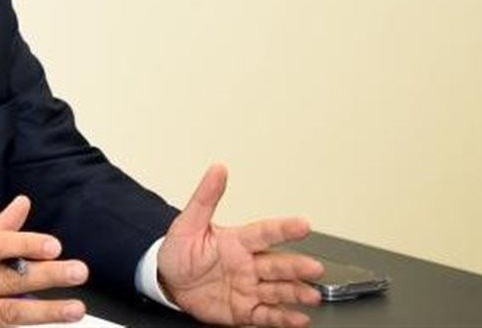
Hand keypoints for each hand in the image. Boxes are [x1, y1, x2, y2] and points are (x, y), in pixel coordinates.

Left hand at [157, 164, 323, 327]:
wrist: (167, 282)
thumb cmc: (180, 251)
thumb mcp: (188, 222)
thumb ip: (205, 197)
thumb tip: (217, 169)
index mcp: (237, 241)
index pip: (264, 232)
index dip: (283, 228)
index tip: (303, 224)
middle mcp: (248, 264)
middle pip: (277, 263)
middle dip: (296, 266)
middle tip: (314, 267)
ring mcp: (248, 287)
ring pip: (277, 289)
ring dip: (296, 292)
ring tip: (312, 295)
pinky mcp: (244, 309)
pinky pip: (266, 314)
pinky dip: (283, 317)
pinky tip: (298, 318)